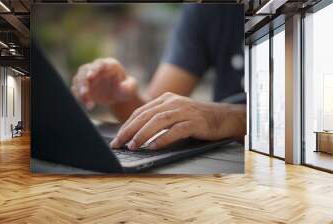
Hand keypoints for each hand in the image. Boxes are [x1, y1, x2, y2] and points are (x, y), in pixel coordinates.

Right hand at [71, 58, 137, 108]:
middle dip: (83, 82)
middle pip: (84, 70)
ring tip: (88, 104)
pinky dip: (79, 97)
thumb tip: (123, 87)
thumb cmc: (126, 90)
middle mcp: (96, 67)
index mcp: (109, 64)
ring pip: (78, 79)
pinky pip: (76, 89)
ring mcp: (87, 76)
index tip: (89, 77)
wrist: (118, 96)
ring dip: (80, 91)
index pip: (99, 64)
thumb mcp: (130, 88)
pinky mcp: (83, 85)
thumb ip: (129, 87)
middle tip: (84, 94)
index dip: (93, 69)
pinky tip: (88, 105)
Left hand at [110, 92, 245, 149]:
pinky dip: (163, 138)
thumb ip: (157, 118)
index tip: (117, 138)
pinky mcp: (195, 122)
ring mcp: (184, 111)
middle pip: (146, 115)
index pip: (141, 112)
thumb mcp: (174, 113)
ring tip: (133, 145)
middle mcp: (173, 102)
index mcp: (165, 99)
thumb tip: (134, 134)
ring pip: (158, 121)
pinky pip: (176, 130)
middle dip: (129, 130)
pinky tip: (153, 146)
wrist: (223, 117)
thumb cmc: (195, 118)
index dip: (127, 125)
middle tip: (118, 143)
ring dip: (143, 134)